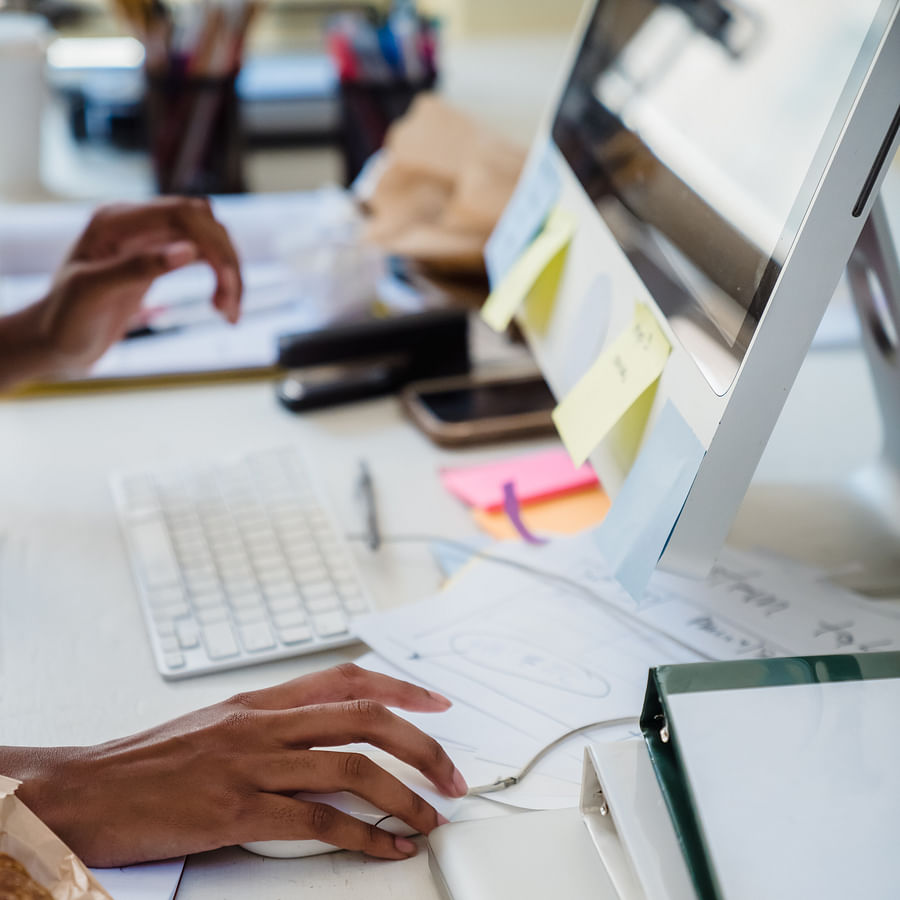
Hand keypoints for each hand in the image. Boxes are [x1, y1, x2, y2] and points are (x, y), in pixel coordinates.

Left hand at [0, 197, 241, 388]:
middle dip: (227, 262)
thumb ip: (138, 268)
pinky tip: (222, 308)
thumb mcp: (94, 293)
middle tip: (231, 308)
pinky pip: (203, 257)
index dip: (214, 244)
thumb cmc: (65, 320)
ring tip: (229, 314)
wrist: (55, 343)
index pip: (184, 213)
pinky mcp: (159, 260)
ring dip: (228, 274)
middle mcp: (136, 223)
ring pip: (209, 241)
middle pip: (205, 224)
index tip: (227, 284)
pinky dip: (220, 281)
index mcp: (116, 221)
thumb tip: (189, 251)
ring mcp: (149, 240)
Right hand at [5, 664, 465, 867]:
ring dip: (403, 795)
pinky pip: (318, 821)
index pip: (348, 679)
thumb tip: (327, 736)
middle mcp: (265, 723)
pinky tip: (386, 847)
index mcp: (262, 699)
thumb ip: (272, 723)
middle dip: (421, 745)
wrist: (87, 790)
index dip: (401, 688)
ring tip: (429, 818)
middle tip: (452, 773)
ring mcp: (253, 765)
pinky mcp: (238, 811)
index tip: (437, 704)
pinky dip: (364, 836)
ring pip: (351, 768)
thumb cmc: (153, 761)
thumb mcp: (219, 723)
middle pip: (365, 719)